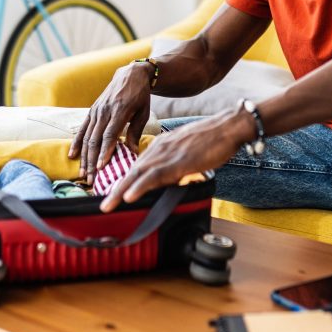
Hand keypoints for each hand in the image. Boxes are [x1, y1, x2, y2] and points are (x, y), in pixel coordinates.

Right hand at [71, 62, 153, 184]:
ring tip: (83, 173)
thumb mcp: (144, 112)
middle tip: (91, 179)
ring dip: (84, 157)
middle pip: (95, 139)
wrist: (130, 75)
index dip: (105, 151)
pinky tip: (72, 155)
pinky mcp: (91, 111)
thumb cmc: (140, 96)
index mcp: (120, 111)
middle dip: (92, 161)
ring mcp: (96, 111)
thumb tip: (133, 152)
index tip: (101, 167)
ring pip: (87, 137)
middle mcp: (105, 111)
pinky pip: (82, 129)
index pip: (110, 135)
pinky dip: (76, 143)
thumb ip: (136, 131)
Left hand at [99, 107, 253, 211]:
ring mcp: (168, 155)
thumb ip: (176, 162)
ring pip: (138, 174)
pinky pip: (155, 176)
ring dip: (121, 190)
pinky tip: (129, 195)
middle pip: (132, 170)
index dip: (124, 181)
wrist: (229, 127)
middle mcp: (160, 149)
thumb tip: (171, 178)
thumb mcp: (188, 150)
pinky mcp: (179, 162)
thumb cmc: (213, 139)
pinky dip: (140, 186)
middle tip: (103, 203)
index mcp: (161, 145)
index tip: (113, 194)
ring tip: (108, 204)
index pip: (137, 165)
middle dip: (115, 188)